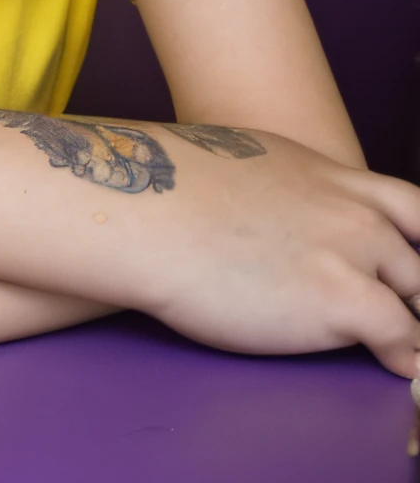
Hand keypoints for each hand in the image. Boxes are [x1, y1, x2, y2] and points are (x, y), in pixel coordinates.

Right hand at [135, 132, 419, 374]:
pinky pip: (404, 338)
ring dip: (415, 326)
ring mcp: (349, 250)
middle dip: (416, 290)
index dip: (415, 243)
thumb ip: (278, 191)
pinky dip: (408, 357)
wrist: (145, 207)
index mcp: (325, 174)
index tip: (411, 269)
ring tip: (409, 351)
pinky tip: (399, 369)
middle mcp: (349, 207)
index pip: (409, 207)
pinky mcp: (339, 297)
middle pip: (417, 258)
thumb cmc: (164, 191)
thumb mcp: (239, 166)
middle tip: (409, 313)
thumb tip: (269, 215)